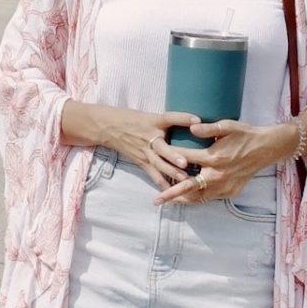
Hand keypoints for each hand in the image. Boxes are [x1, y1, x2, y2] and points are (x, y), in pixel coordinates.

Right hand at [85, 105, 207, 190]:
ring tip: (184, 179)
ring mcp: (145, 151)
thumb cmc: (132, 118)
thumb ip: (169, 121)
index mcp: (153, 122)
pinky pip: (153, 174)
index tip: (198, 119)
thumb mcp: (150, 115)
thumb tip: (194, 122)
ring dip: (171, 172)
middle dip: (173, 156)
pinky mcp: (141, 162)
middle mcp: (149, 137)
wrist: (108, 127)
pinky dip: (162, 183)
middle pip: (162, 147)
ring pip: (158, 164)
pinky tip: (172, 192)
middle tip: (185, 162)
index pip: (169, 118)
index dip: (183, 118)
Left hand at [155, 120, 287, 204]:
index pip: (184, 159)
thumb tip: (191, 127)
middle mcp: (217, 175)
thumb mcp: (227, 126)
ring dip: (183, 199)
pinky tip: (188, 196)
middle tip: (156, 200)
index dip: (170, 157)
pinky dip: (198, 197)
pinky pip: (210, 197)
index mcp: (214, 157)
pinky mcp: (230, 191)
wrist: (267, 148)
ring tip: (168, 201)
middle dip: (171, 193)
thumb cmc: (245, 134)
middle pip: (188, 186)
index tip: (156, 156)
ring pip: (198, 197)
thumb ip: (208, 129)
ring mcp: (224, 186)